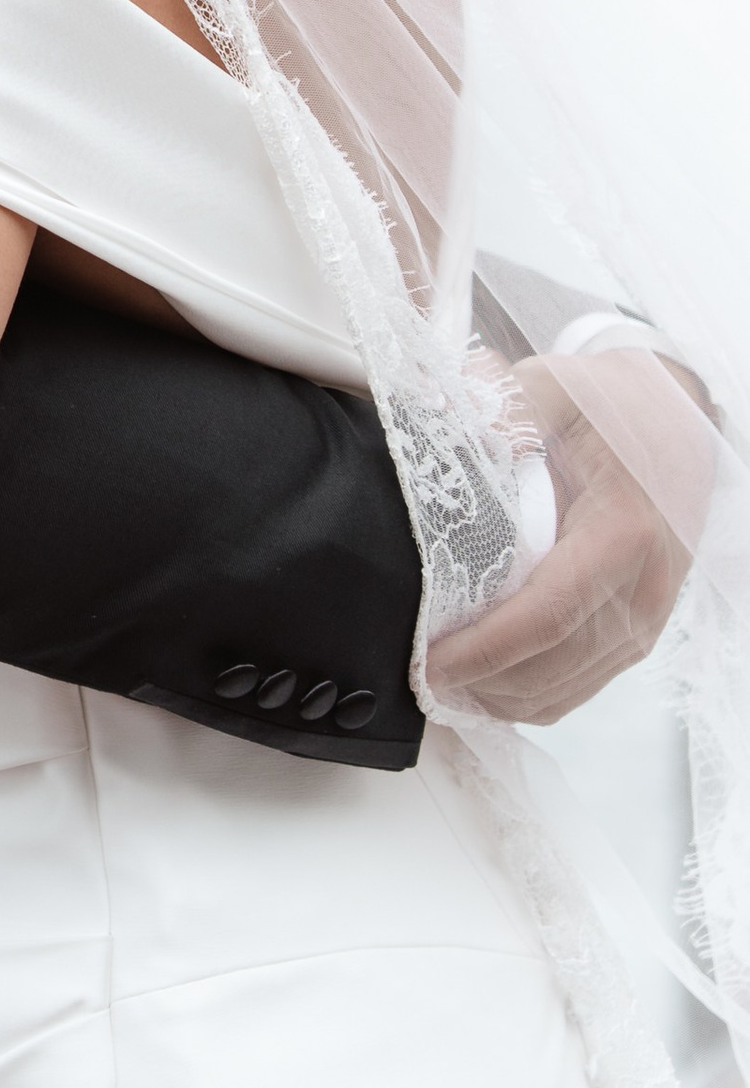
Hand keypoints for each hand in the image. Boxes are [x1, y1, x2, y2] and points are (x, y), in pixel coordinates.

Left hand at [424, 365, 694, 725]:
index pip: (546, 615)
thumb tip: (444, 414)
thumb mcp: (553, 389)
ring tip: (440, 683)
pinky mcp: (640, 630)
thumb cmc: (607, 407)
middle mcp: (644, 588)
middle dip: (480, 684)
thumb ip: (503, 403)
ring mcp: (647, 617)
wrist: (672, 419)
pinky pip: (582, 683)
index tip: (426, 660)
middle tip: (415, 677)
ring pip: (567, 688)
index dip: (482, 650)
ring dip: (501, 698)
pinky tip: (484, 681)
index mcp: (623, 532)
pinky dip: (531, 694)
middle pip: (553, 666)